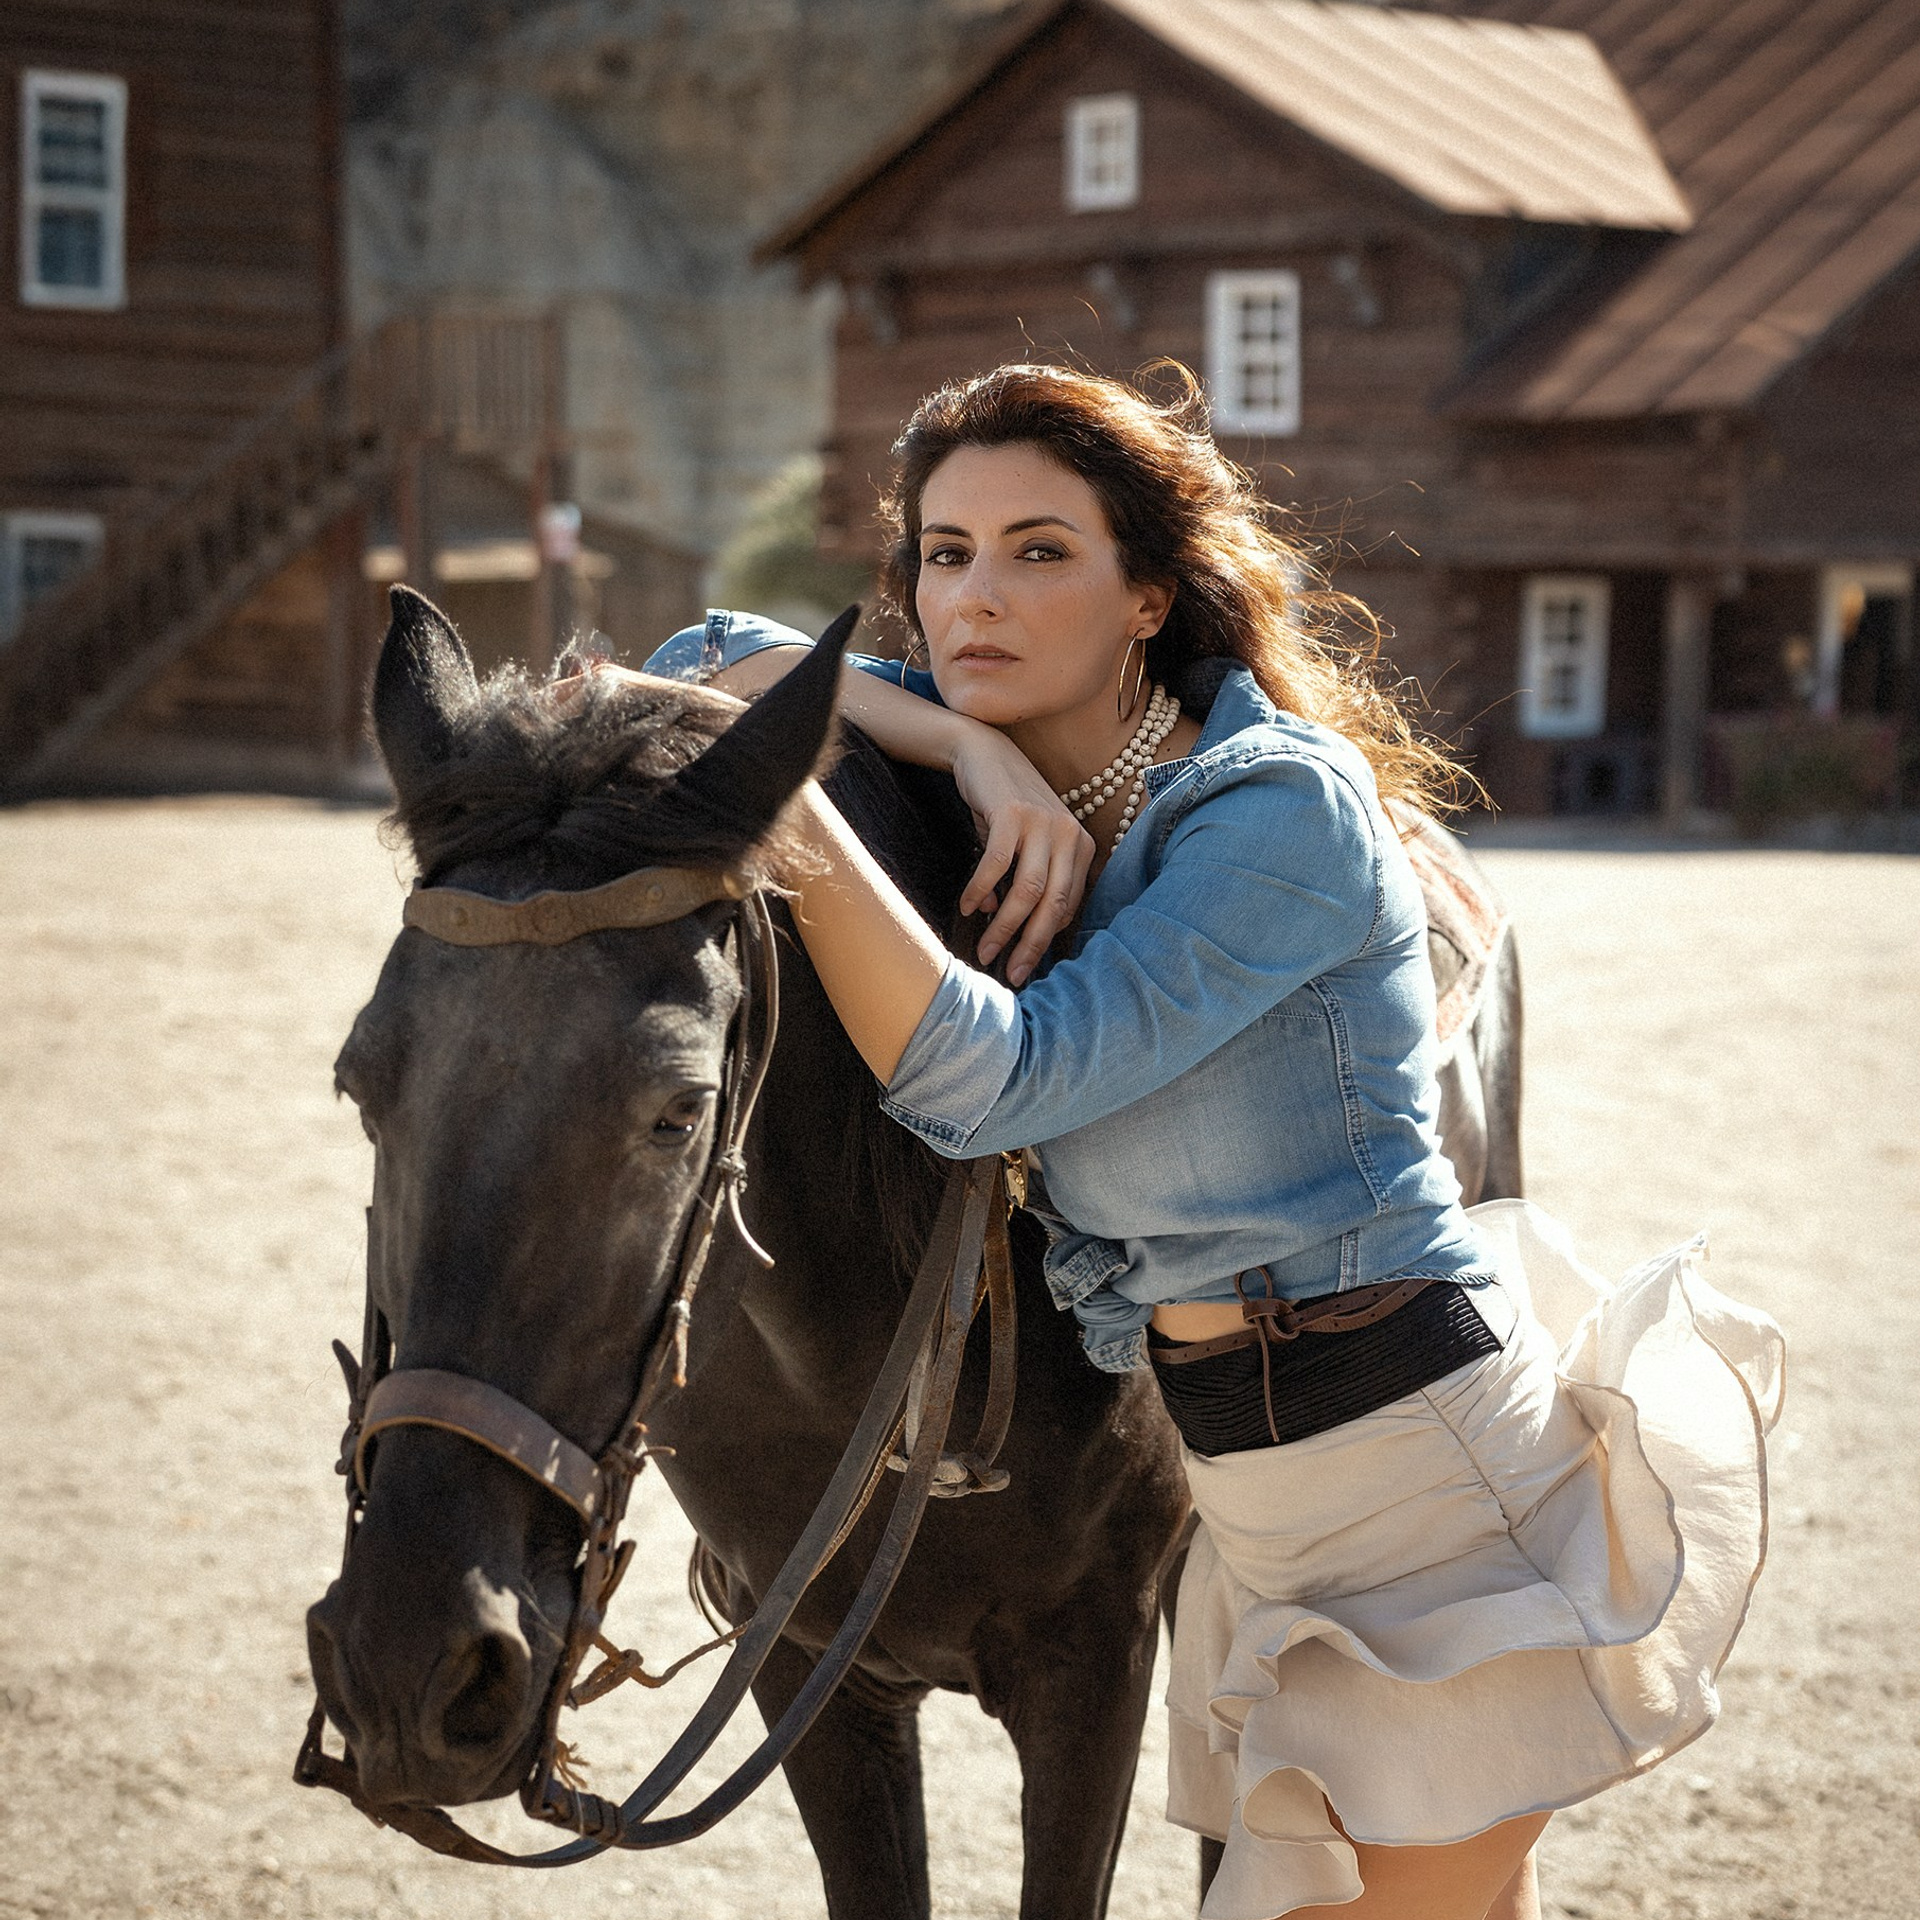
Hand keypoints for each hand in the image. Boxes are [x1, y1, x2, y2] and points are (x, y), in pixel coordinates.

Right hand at [948, 726, 1094, 986]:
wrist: (984, 753)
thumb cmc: (1004, 808)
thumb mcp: (1023, 846)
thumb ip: (1021, 882)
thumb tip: (999, 918)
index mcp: (1080, 846)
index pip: (1068, 905)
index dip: (1047, 940)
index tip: (1027, 965)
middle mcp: (1069, 834)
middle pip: (1053, 903)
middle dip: (1031, 945)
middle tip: (1012, 974)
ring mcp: (1043, 822)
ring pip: (1028, 890)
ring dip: (1005, 927)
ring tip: (985, 951)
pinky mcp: (1012, 813)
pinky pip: (997, 864)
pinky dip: (981, 890)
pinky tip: (968, 908)